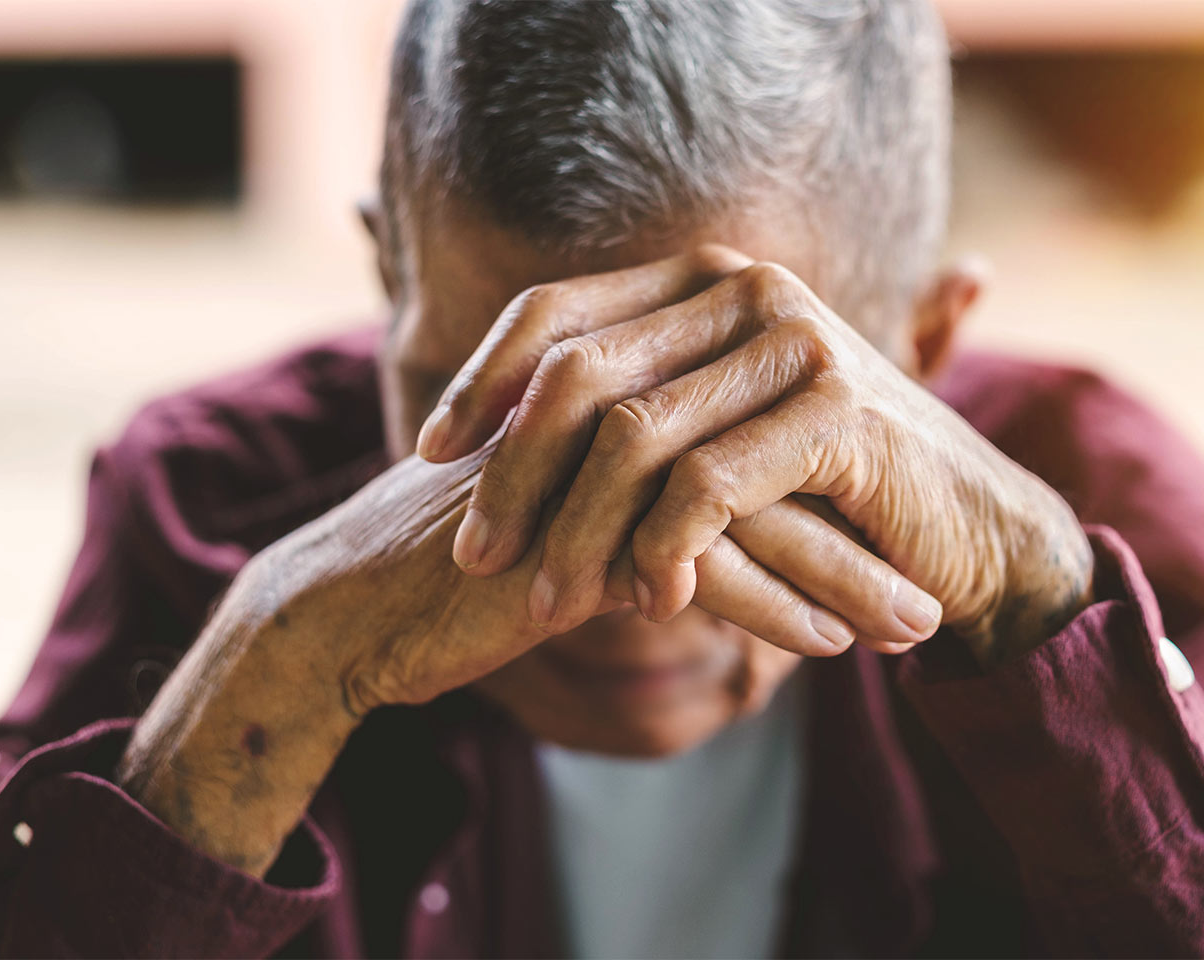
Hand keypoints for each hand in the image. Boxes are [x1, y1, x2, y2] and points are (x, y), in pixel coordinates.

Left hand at [418, 244, 1093, 662]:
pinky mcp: (838, 412)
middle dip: (510, 474)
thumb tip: (483, 444)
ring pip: (633, 439)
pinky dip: (665, 550)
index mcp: (699, 281)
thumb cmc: (815, 493)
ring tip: (546, 603)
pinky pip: (709, 487)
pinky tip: (651, 603)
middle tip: (473, 555)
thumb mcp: (707, 439)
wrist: (965, 530)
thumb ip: (623, 417)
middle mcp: (743, 290)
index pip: (552, 312)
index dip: (478, 381)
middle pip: (575, 376)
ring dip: (577, 534)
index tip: (426, 455)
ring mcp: (794, 342)